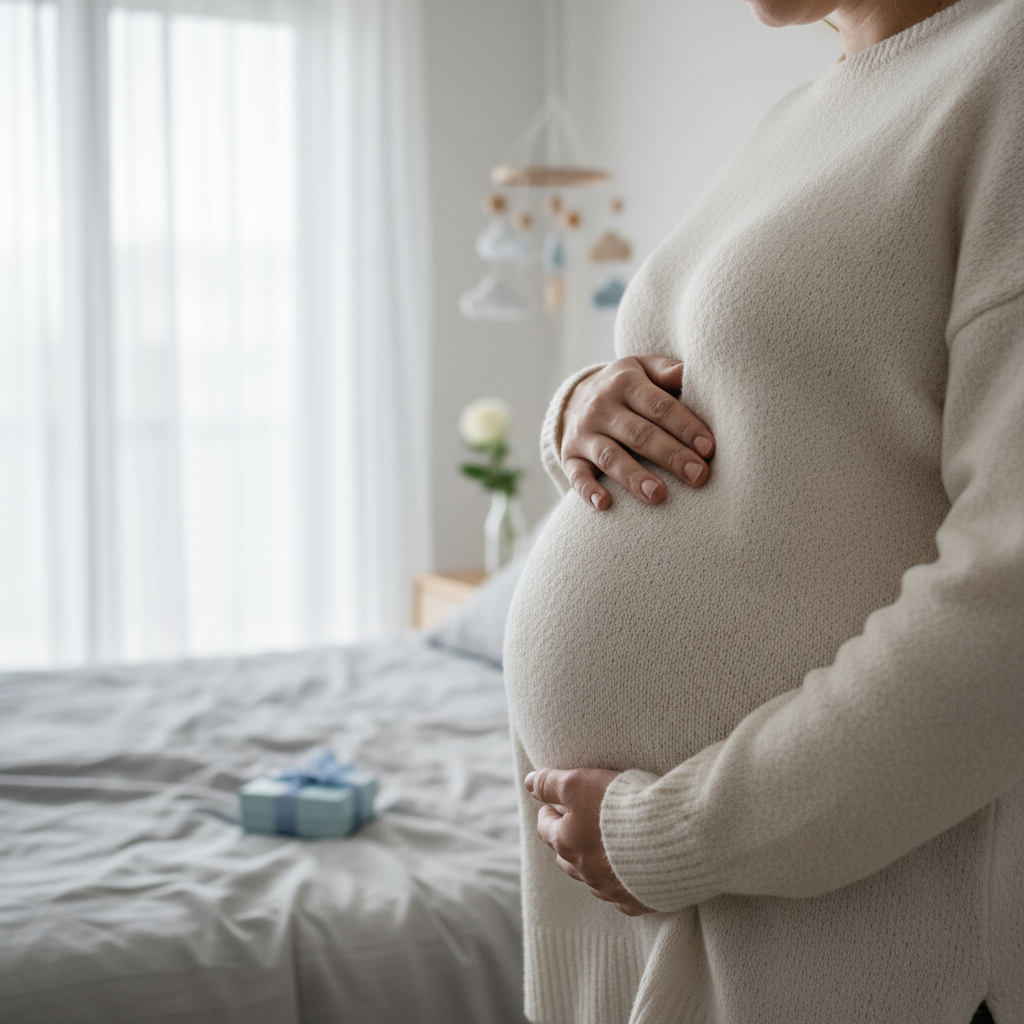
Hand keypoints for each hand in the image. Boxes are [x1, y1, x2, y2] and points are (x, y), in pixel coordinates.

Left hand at [525, 768, 654, 916]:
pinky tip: (626, 874)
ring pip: (591, 878)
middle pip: (565, 857)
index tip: (550, 805)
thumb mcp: (578, 783)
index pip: (545, 828)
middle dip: (566, 840)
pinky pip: (622, 896)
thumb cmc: (618, 807)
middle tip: (574, 825)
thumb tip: (528, 782)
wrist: (668, 838)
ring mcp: (611, 889)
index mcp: (566, 843)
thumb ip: (549, 783)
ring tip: (599, 847)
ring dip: (591, 863)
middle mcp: (584, 870)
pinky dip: (620, 884)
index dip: (547, 813)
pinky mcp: (638, 899)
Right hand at [561, 355, 714, 509]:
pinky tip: (604, 504)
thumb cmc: (624, 387)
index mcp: (625, 383)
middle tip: (698, 476)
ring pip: (610, 457)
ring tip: (658, 495)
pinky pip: (577, 475)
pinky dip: (588, 491)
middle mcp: (601, 408)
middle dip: (671, 456)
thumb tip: (688, 372)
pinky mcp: (570, 457)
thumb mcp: (642, 368)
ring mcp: (584, 434)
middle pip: (639, 434)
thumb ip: (666, 370)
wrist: (573, 398)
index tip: (708, 449)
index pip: (659, 406)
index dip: (685, 427)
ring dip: (634, 477)